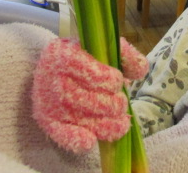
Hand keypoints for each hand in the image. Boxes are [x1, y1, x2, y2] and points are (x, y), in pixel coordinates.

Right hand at [32, 37, 147, 152]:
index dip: (113, 81)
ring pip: (86, 119)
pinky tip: (91, 141)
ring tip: (122, 121)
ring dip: (110, 123)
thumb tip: (140, 71)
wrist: (52, 66)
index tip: (118, 80)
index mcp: (65, 54)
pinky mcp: (47, 120)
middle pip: (94, 101)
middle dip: (116, 104)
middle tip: (120, 102)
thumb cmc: (83, 55)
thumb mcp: (101, 46)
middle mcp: (53, 79)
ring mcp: (49, 102)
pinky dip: (77, 140)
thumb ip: (124, 53)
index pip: (95, 75)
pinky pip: (62, 134)